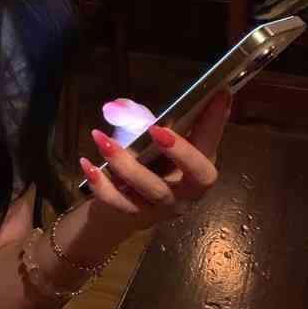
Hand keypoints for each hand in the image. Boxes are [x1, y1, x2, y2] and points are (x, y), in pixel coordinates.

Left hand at [80, 88, 230, 231]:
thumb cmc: (145, 167)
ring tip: (102, 139)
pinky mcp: (137, 216)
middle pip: (197, 174)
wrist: (121, 209)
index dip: (217, 120)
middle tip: (157, 129)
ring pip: (153, 188)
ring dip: (126, 163)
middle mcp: (189, 190)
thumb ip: (140, 121)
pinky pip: (120, 203)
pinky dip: (102, 184)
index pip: (212, 141)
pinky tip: (87, 165)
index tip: (220, 92)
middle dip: (181, 151)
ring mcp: (164, 206)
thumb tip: (121, 106)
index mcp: (198, 167)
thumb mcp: (148, 143)